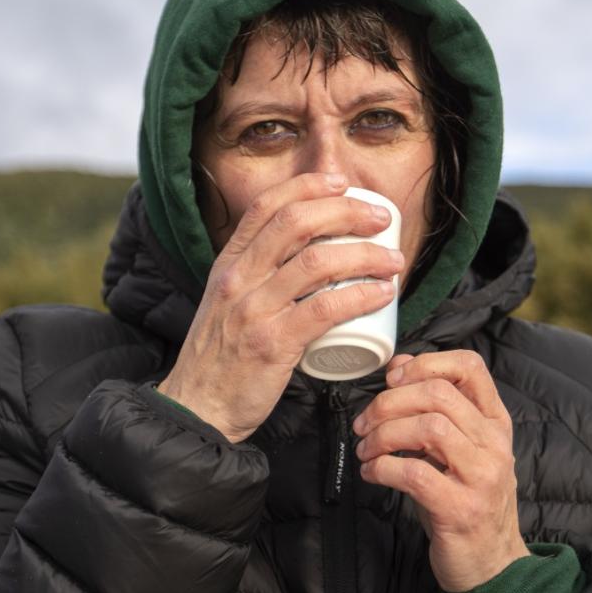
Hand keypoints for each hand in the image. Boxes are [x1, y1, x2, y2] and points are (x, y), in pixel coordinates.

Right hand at [158, 172, 404, 443]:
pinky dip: (360, 296)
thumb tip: (307, 256)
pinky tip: (382, 294)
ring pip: (317, 262)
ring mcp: (254, 309)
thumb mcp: (226, 304)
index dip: (308, 186)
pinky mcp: (272, 343)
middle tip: (382, 220)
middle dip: (347, 212)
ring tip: (394, 262)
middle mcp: (238, 279)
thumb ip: (256, 278)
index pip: (267, 207)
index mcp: (228, 264)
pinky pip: (325, 309)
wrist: (197, 409)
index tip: (343, 183)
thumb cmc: (221, 359)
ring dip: (366, 255)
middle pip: (297, 223)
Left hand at [352, 349, 528, 591]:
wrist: (493, 565)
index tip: (392, 379)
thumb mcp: (458, 451)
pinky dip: (382, 468)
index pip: (469, 367)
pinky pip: (414, 473)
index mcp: (494, 423)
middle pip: (439, 394)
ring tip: (366, 450)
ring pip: (428, 428)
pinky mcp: (461, 509)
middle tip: (364, 423)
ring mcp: (482, 477)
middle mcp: (494, 444)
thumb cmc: (466, 502)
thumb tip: (399, 367)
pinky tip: (372, 474)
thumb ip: (435, 411)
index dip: (425, 363)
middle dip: (389, 402)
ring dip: (384, 435)